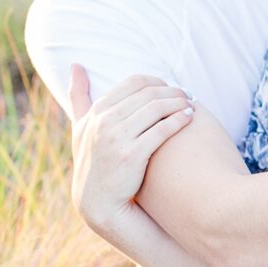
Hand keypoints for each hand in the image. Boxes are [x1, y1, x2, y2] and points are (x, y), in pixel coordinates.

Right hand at [69, 65, 193, 232]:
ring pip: (157, 108)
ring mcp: (117, 138)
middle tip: (188, 94)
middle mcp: (104, 121)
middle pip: (149, 93)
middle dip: (173, 91)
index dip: (159, 82)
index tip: (171, 88)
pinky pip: (162, 130)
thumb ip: (78, 96)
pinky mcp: (132, 156)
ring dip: (179, 103)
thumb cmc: (93, 161)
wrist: (98, 202)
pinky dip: (179, 120)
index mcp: (96, 111)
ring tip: (191, 105)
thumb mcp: (80, 127)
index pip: (135, 82)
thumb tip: (75, 65)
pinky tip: (189, 118)